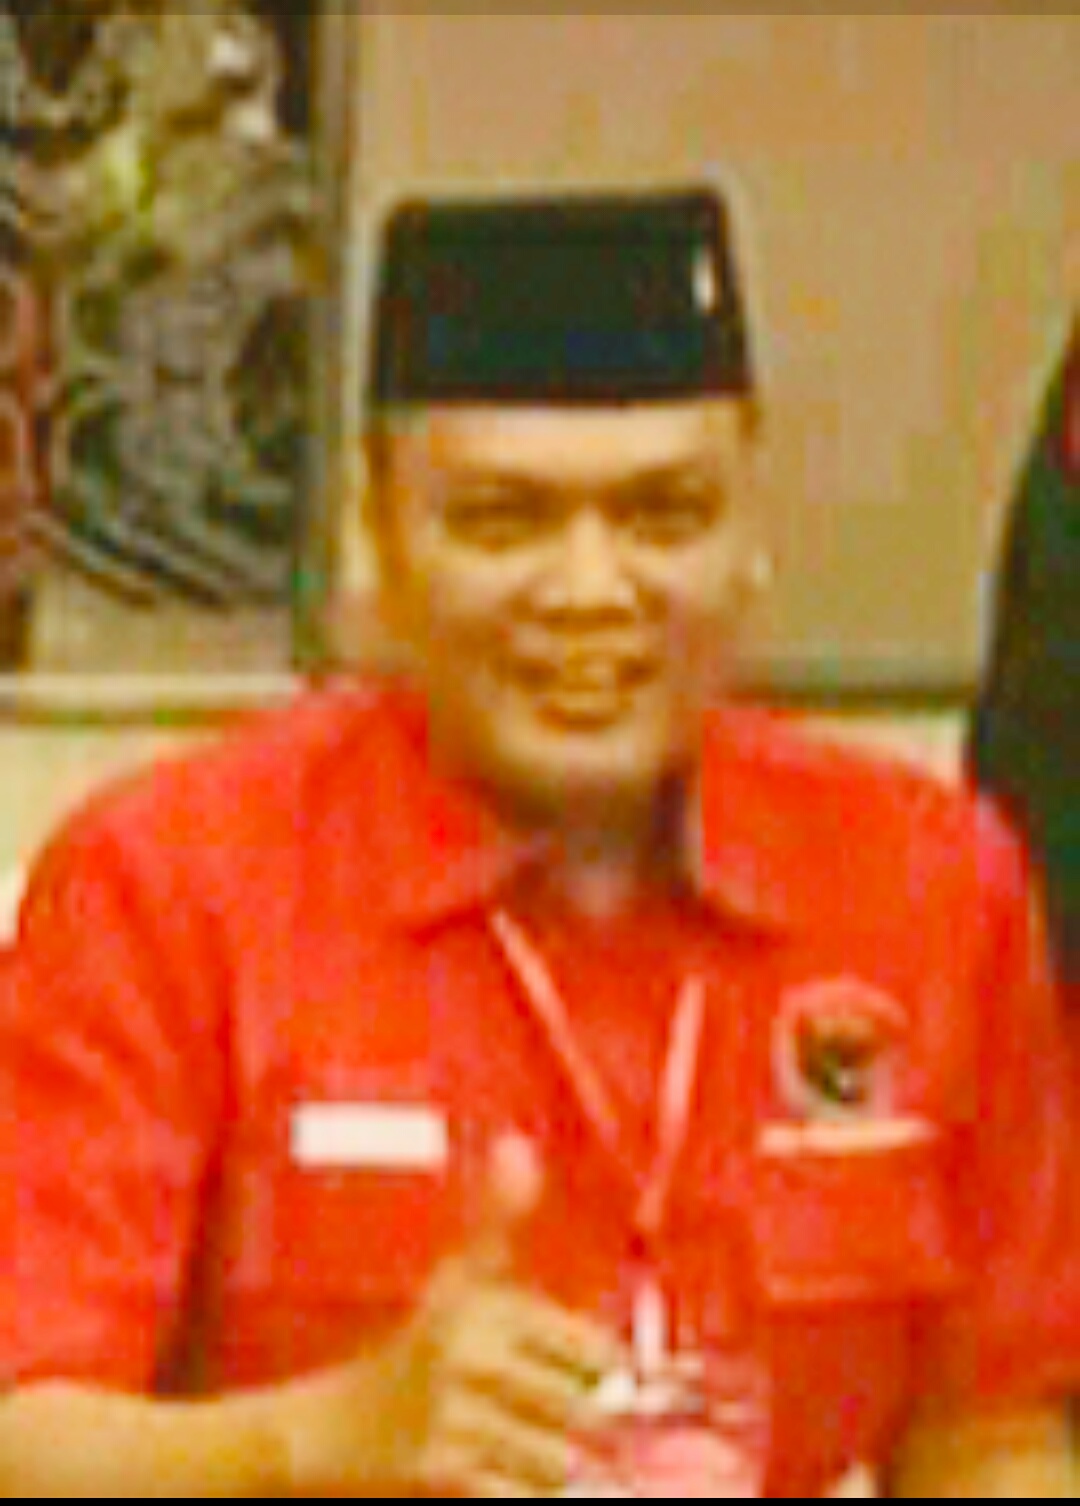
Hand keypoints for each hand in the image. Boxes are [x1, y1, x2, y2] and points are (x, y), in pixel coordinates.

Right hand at [287, 1134, 623, 1496]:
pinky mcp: (439, 1471)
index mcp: (483, 1301)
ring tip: (520, 1447)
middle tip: (540, 1414)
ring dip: (551, 1466)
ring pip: (558, 1460)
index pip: (593, 1351)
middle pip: (581, 1408)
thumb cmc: (422, 1344)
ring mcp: (453, 1416)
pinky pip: (520, 1496)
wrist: (334, 1428)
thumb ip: (500, 1220)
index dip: (594, 1369)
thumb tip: (515, 1143)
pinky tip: (502, 1480)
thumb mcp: (461, 1277)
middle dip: (574, 1422)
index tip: (577, 1370)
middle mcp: (470, 1353)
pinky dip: (523, 1495)